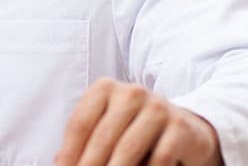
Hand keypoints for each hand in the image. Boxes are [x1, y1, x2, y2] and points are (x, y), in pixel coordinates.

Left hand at [55, 78, 221, 165]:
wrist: (186, 130)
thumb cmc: (135, 132)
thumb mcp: (107, 130)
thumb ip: (84, 143)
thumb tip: (61, 162)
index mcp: (105, 89)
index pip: (80, 124)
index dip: (69, 153)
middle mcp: (131, 92)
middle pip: (102, 137)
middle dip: (89, 165)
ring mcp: (158, 107)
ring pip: (128, 148)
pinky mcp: (181, 126)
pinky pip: (159, 157)